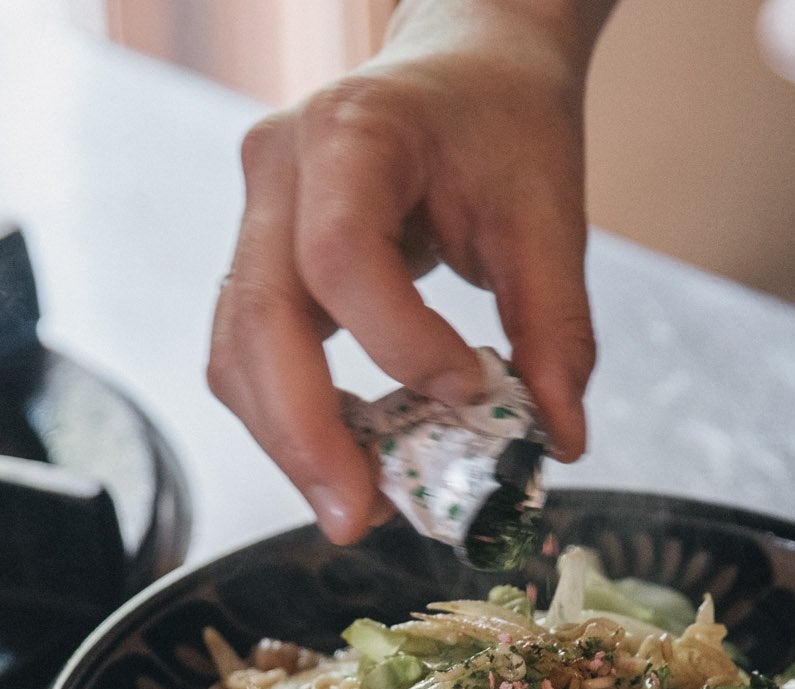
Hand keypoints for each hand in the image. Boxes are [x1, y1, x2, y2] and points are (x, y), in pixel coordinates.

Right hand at [208, 0, 612, 542]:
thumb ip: (555, 327)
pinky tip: (346, 456)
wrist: (466, 63)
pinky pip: (247, 353)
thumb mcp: (548, 214)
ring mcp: (253, 214)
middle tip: (359, 518)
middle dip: (306, 434)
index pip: (340, 254)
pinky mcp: (255, 257)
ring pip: (235, 351)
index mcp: (351, 132)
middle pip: (258, 320)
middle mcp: (278, 169)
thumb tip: (559, 439)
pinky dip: (289, 416)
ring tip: (359, 506)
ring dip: (290, 441)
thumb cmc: (503, 121)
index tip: (469, 395)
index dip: (398, 341)